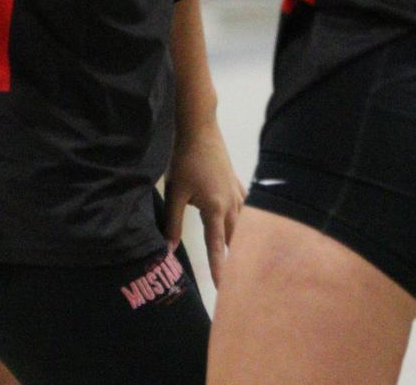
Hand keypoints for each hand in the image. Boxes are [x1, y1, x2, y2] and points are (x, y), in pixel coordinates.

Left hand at [163, 120, 245, 286]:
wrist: (199, 128)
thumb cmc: (184, 159)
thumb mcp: (175, 191)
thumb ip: (172, 222)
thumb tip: (168, 249)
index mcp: (214, 208)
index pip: (217, 246)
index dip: (219, 268)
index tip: (223, 288)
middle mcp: (231, 204)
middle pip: (236, 239)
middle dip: (238, 261)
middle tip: (240, 282)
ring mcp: (237, 192)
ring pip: (245, 225)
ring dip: (244, 243)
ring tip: (247, 261)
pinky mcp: (237, 183)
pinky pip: (247, 209)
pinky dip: (247, 223)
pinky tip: (247, 227)